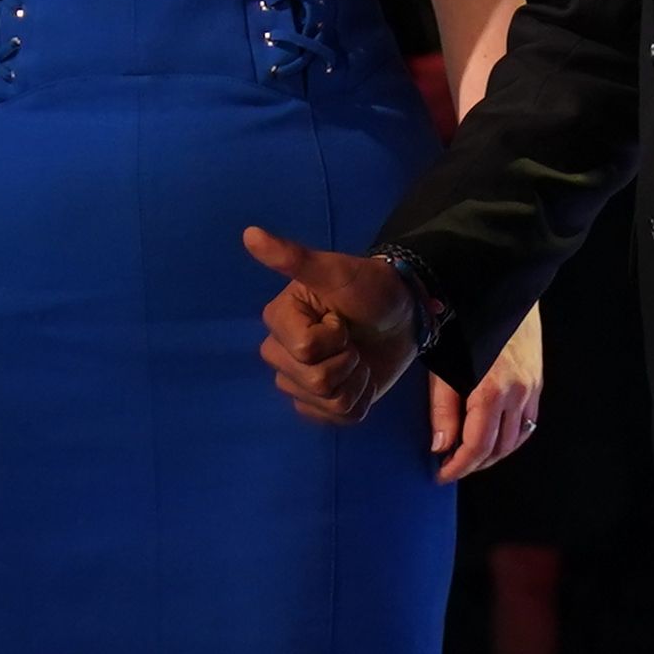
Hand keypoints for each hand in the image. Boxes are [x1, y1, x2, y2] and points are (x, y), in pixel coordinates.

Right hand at [248, 227, 418, 425]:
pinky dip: (360, 401)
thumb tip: (251, 234)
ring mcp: (299, 383)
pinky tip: (362, 379)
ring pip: (327, 402)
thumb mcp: (337, 271)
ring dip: (357, 381)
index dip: (334, 338)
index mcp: (278, 321)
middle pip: (314, 381)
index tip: (341, 319)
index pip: (304, 350)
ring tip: (360, 357)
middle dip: (348, 361)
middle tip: (353, 339)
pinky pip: (338, 419)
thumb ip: (295, 258)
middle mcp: (280, 354)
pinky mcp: (321, 405)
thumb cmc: (369, 289)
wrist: (402, 315)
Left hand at [430, 305, 545, 482]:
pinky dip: (512, 436)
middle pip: (499, 448)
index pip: (477, 447)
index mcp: (491, 392)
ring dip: (494, 453)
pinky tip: (495, 435)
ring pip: (517, 439)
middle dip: (474, 463)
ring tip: (470, 454)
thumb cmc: (463, 323)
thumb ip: (442, 410)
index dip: (459, 467)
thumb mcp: (442, 366)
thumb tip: (441, 447)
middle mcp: (517, 394)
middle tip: (451, 466)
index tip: (442, 474)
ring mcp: (532, 388)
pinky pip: (529, 422)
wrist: (499, 289)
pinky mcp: (537, 380)